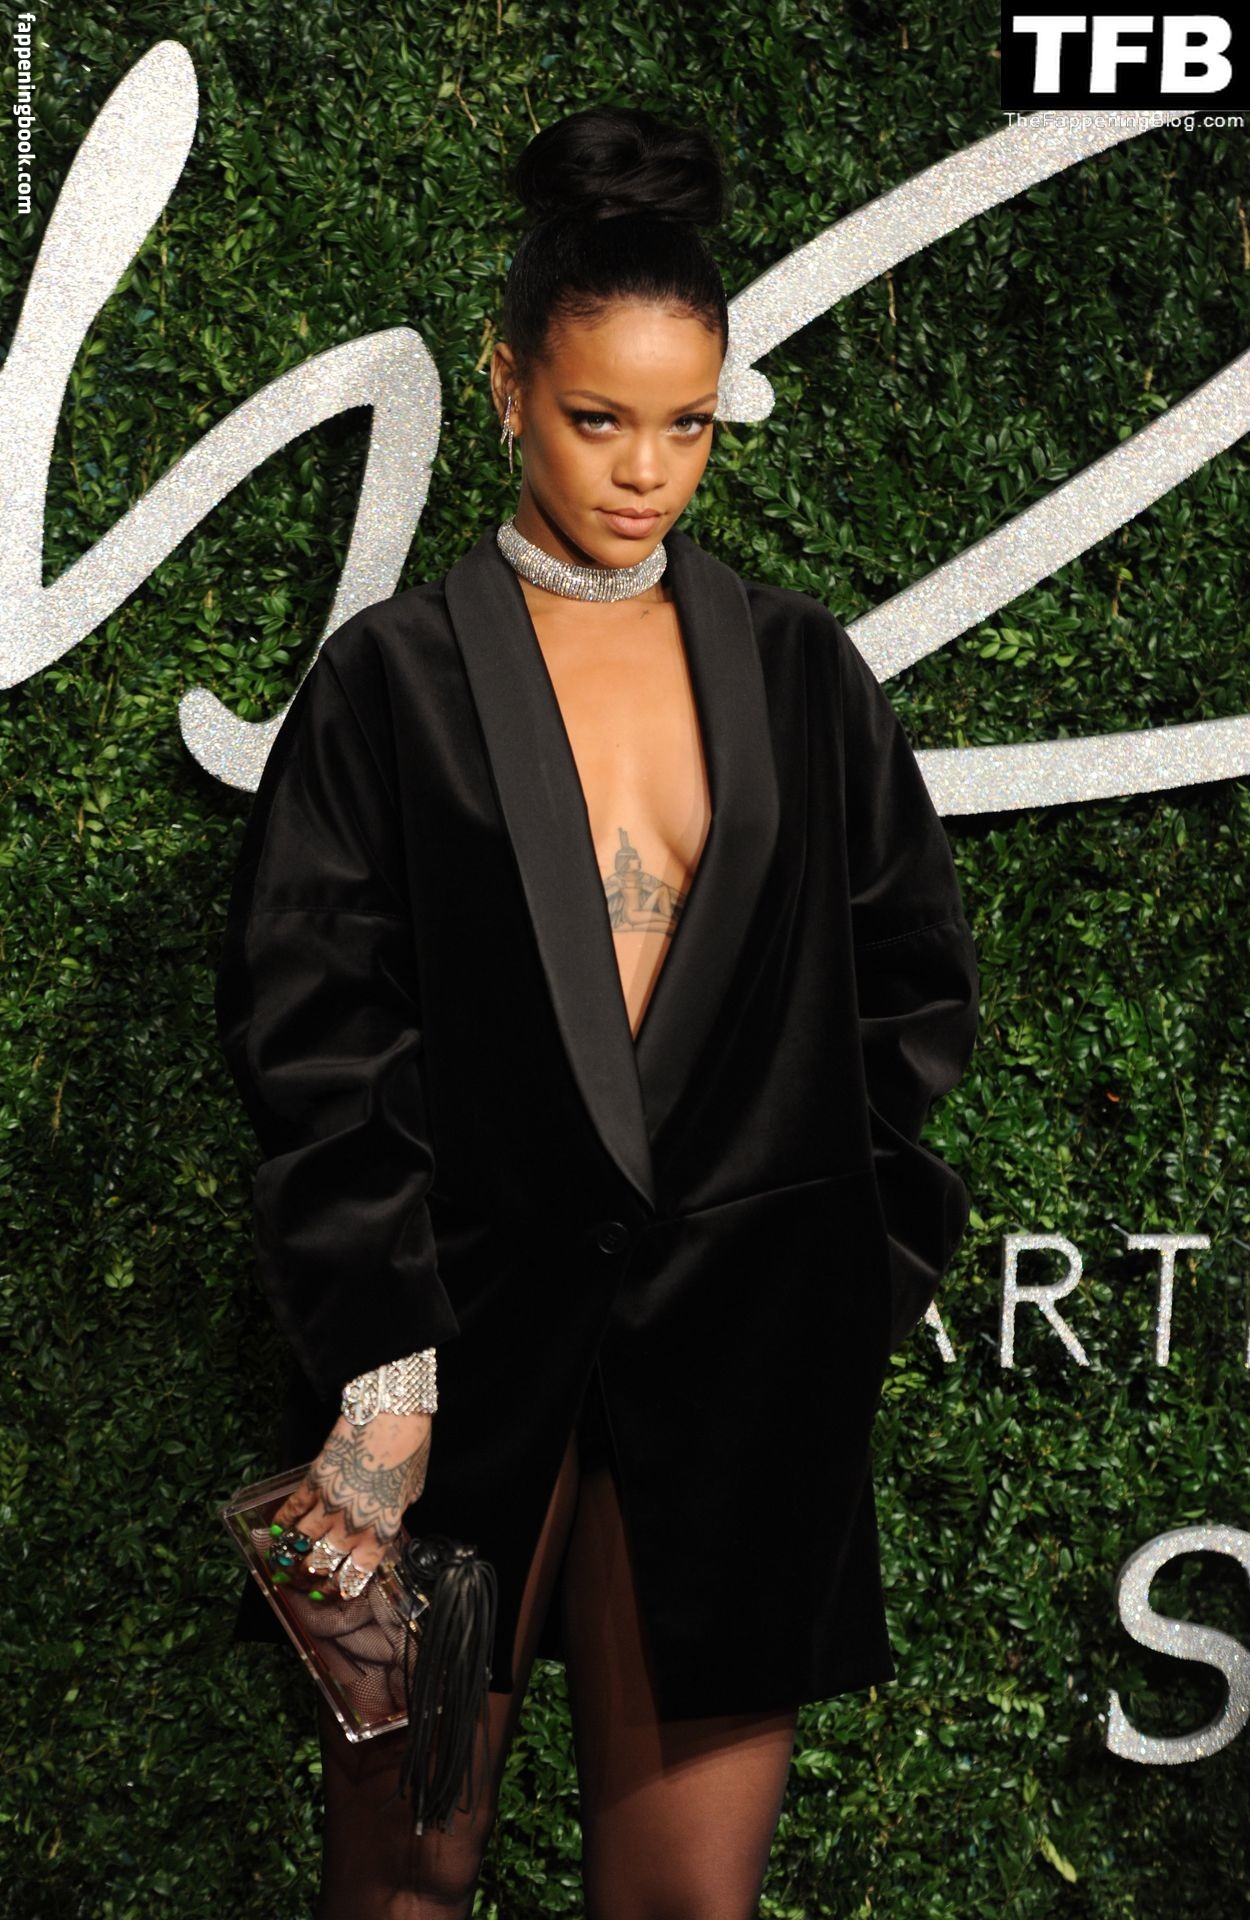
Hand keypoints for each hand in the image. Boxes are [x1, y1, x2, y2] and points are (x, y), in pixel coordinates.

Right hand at [266, 1408, 432, 1599]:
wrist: (393, 1412)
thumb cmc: (411, 1447)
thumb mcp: (413, 1489)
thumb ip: (396, 1511)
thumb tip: (387, 1519)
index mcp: (381, 1528)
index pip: (358, 1570)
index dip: (344, 1585)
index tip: (337, 1591)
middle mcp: (353, 1523)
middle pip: (325, 1560)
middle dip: (314, 1574)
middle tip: (307, 1579)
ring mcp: (331, 1502)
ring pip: (303, 1540)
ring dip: (292, 1555)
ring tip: (285, 1564)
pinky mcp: (315, 1479)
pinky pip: (293, 1507)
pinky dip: (282, 1521)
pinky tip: (275, 1531)